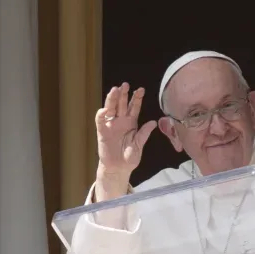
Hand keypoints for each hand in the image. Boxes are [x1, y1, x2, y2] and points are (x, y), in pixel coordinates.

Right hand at [95, 82, 156, 199]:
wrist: (118, 168)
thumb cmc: (130, 157)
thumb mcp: (139, 145)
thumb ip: (144, 134)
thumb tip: (153, 122)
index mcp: (131, 123)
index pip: (134, 108)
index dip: (137, 99)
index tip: (141, 89)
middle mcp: (121, 121)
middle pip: (122, 105)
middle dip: (124, 94)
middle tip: (126, 85)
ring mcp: (111, 125)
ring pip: (111, 109)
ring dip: (112, 99)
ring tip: (115, 90)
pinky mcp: (103, 131)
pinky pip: (101, 121)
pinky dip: (102, 114)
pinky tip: (105, 109)